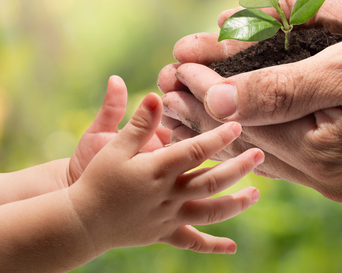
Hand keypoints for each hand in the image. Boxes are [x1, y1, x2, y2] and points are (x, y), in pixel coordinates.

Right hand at [69, 93, 263, 253]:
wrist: (81, 221)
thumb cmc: (96, 179)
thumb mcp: (112, 146)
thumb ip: (138, 123)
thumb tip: (156, 95)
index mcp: (157, 170)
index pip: (196, 151)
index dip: (219, 138)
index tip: (238, 125)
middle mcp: (168, 195)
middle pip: (212, 181)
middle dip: (239, 167)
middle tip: (260, 155)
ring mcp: (169, 217)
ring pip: (210, 211)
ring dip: (236, 203)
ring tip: (256, 194)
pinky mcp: (164, 233)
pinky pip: (193, 242)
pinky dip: (213, 245)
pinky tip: (232, 247)